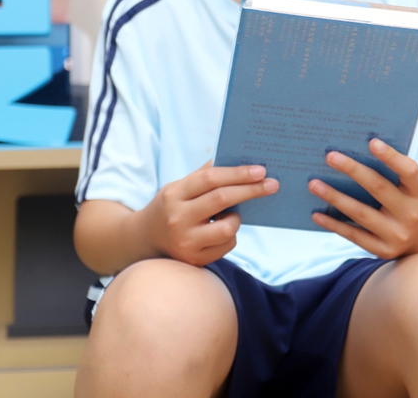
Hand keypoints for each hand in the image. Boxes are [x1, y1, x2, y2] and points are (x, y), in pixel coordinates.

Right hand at [140, 161, 277, 266]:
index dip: (238, 173)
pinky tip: (219, 232)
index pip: (210, 179)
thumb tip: (237, 159)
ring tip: (229, 216)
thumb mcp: (179, 187)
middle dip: (251, 190)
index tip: (261, 170)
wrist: (144, 240)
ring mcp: (185, 241)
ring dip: (237, 219)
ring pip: (228, 228)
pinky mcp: (194, 260)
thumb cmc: (170, 207)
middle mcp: (178, 218)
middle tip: (273, 184)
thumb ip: (204, 175)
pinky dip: (230, 236)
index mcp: (174, 194)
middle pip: (222, 199)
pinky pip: (227, 246)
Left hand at [308, 138, 417, 258]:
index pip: (409, 171)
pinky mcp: (383, 250)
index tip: (371, 142)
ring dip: (335, 197)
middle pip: (379, 188)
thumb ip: (392, 172)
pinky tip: (316, 213)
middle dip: (353, 170)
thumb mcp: (411, 188)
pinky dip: (334, 224)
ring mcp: (397, 235)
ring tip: (314, 184)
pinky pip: (353, 235)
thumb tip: (354, 151)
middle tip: (330, 156)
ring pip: (361, 213)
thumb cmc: (409, 203)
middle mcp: (411, 214)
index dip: (391, 157)